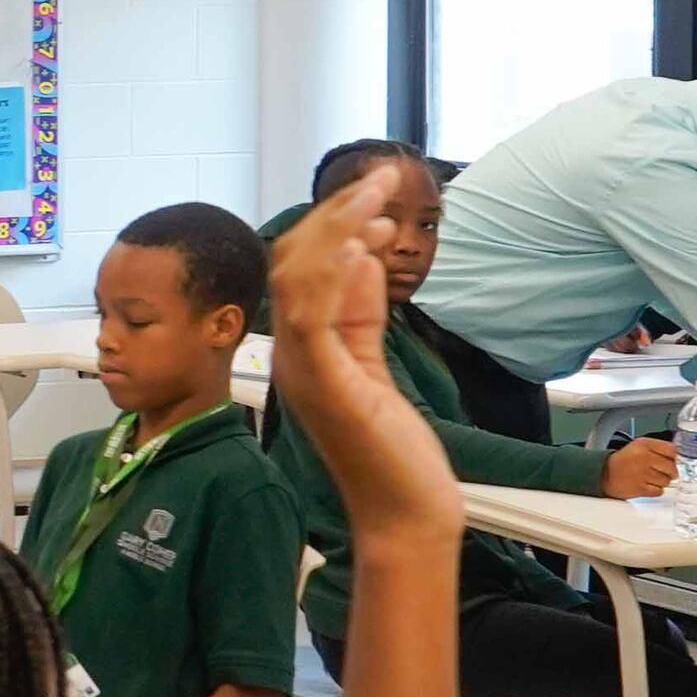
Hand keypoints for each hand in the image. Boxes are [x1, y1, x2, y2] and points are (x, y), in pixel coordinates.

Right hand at [264, 183, 453, 542]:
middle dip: (336, 214)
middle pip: (292, 263)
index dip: (333, 227)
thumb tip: (360, 258)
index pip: (301, 271)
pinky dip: (330, 275)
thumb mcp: (375, 367)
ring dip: (337, 229)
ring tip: (375, 195)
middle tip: (379, 180)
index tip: (373, 200)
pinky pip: (310, 318)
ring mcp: (304, 371)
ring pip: (297, 279)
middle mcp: (293, 356)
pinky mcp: (325, 386)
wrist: (404, 516)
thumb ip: (361, 315)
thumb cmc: (393, 455)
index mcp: (304, 351)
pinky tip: (362, 245)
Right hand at [599, 440, 675, 501]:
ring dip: (662, 482)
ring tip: (651, 478)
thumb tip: (677, 456)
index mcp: (644, 444)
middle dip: (671, 472)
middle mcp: (644, 458)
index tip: (673, 461)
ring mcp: (642, 474)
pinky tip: (647, 485)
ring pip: (667, 481)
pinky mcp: (640, 488)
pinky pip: (659, 491)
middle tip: (664, 472)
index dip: (674, 457)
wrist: (603, 474)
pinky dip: (656, 490)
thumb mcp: (638, 446)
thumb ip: (657, 448)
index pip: (672, 450)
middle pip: (672, 467)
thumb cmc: (622, 461)